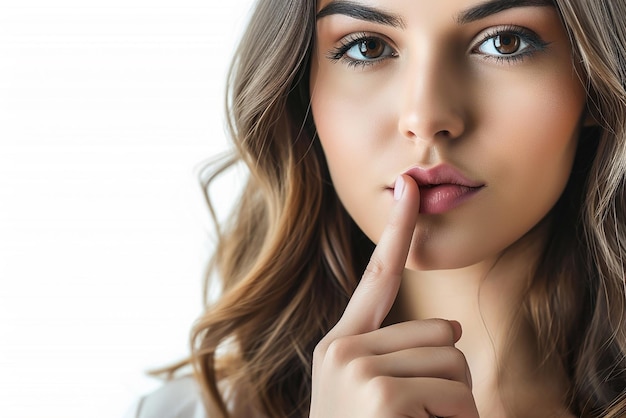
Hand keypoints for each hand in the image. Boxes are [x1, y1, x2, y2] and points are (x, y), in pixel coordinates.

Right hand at [310, 175, 478, 417]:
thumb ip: (396, 354)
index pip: (376, 277)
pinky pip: (455, 396)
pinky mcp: (382, 395)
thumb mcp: (365, 393)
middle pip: (441, 335)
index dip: (396, 229)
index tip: (409, 187)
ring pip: (454, 364)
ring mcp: (359, 371)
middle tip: (421, 416)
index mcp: (341, 345)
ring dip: (456, 406)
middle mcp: (343, 350)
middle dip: (449, 379)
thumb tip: (452, 331)